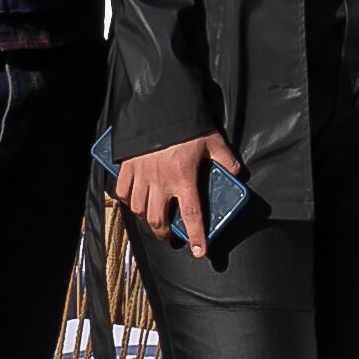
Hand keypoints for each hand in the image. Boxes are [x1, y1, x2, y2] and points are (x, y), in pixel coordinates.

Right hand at [114, 131, 240, 256]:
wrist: (160, 106)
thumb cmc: (188, 126)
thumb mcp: (213, 142)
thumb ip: (226, 160)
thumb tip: (237, 173)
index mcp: (184, 179)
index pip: (192, 216)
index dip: (197, 236)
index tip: (200, 252)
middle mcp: (161, 182)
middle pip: (158, 220)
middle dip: (163, 233)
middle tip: (170, 235)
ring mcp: (142, 176)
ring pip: (139, 209)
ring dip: (146, 219)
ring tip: (154, 218)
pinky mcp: (127, 167)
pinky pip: (121, 192)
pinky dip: (126, 201)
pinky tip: (134, 201)